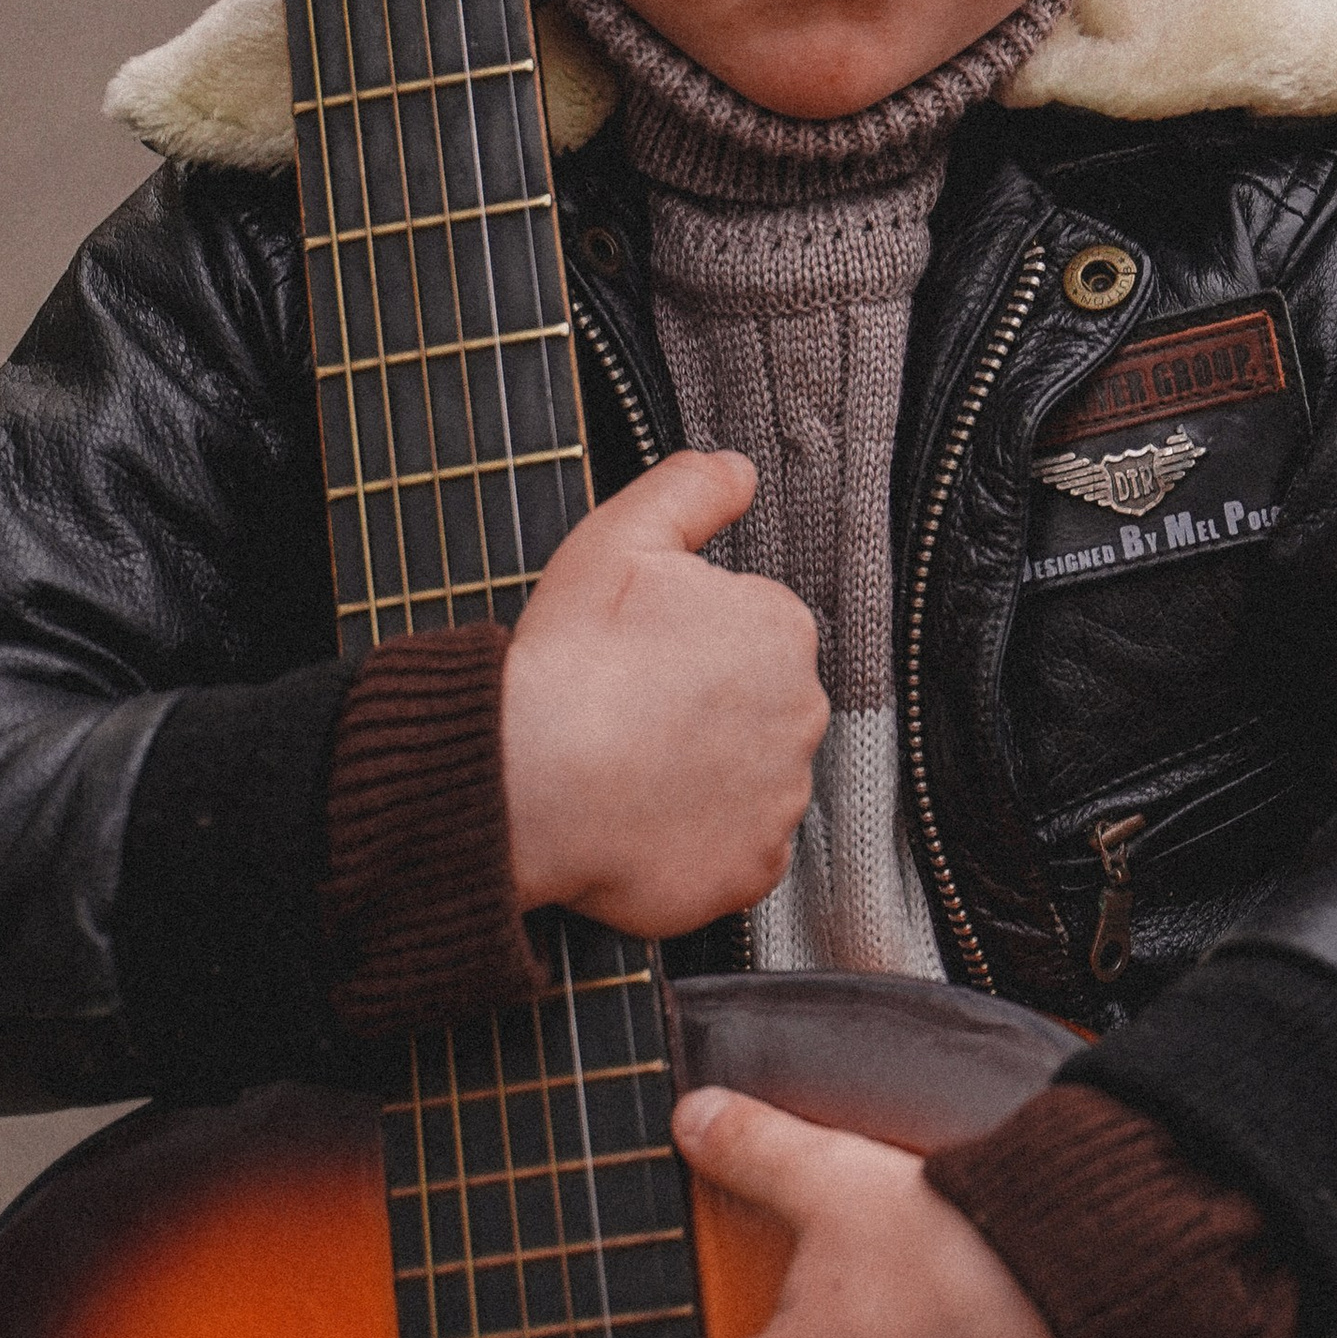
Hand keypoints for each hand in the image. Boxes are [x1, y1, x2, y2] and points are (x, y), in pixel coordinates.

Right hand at [501, 453, 827, 931]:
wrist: (533, 778)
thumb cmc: (573, 659)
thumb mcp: (620, 538)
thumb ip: (691, 489)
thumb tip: (740, 469)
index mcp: (780, 627)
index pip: (748, 634)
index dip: (684, 645)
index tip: (635, 661)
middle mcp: (803, 711)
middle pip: (756, 708)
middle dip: (703, 712)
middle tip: (628, 717)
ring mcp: (783, 797)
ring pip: (748, 782)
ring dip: (702, 780)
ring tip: (628, 773)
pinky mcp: (756, 868)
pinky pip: (735, 854)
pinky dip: (697, 845)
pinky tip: (642, 825)